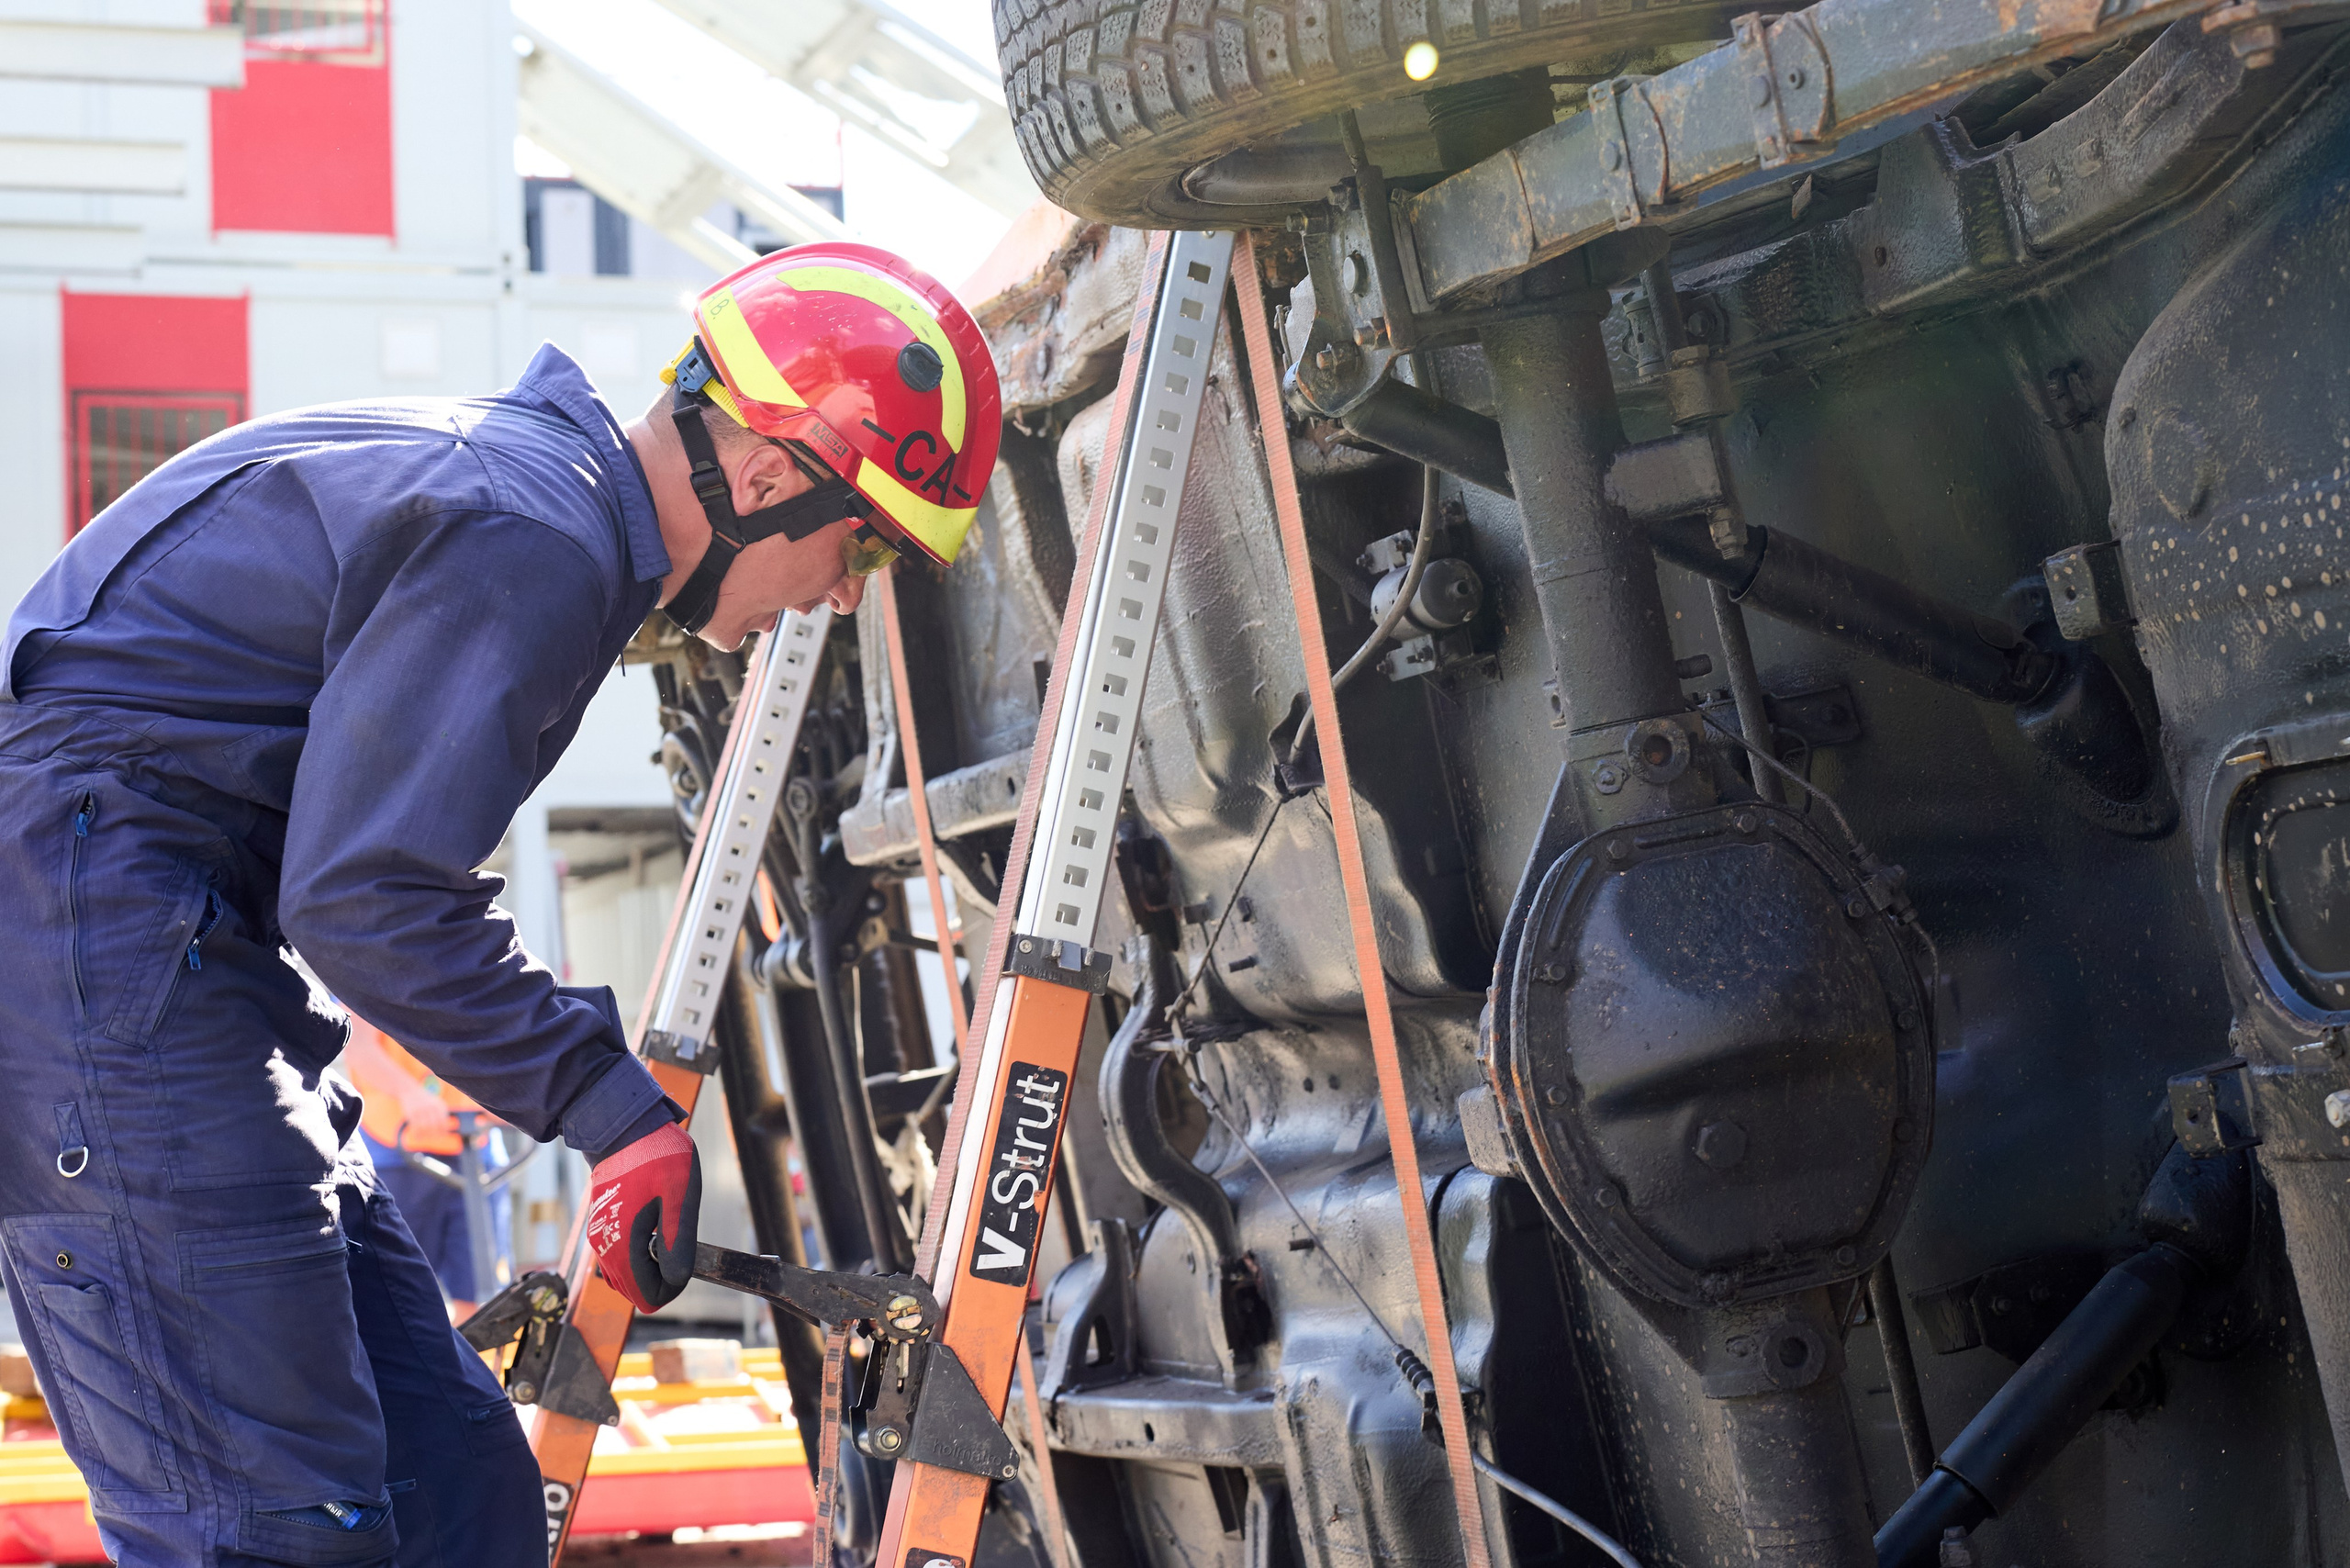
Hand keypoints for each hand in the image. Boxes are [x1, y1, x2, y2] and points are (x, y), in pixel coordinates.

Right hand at [398, 1088, 455, 1145]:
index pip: (443, 1122)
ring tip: (424, 1138)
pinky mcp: (411, 1113)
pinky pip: (415, 1126)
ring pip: (425, 1127)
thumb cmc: (426, 1100)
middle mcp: (431, 1107)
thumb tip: (446, 1131)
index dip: (444, 1131)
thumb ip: (442, 1115)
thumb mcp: (436, 1104)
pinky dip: (417, 1134)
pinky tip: (417, 1137)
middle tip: (433, 1138)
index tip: (443, 1136)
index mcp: (439, 1105)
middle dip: (435, 1134)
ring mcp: (421, 1110)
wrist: (410, 1091)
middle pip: (434, 1126)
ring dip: (425, 1135)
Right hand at [585, 1122, 699, 1312]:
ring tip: (666, 1231)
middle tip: (678, 1243)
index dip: (672, 1288)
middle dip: (662, 1278)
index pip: (647, 1298)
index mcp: (623, 1245)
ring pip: (626, 1276)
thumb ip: (677, 1241)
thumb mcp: (678, 1196)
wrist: (622, 1128)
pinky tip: (653, 1226)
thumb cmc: (655, 1156)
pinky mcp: (602, 1227)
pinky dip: (640, 1253)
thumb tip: (677, 1279)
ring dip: (651, 1265)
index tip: (685, 1262)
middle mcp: (605, 1248)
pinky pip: (620, 1257)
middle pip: (635, 1291)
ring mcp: (600, 1238)